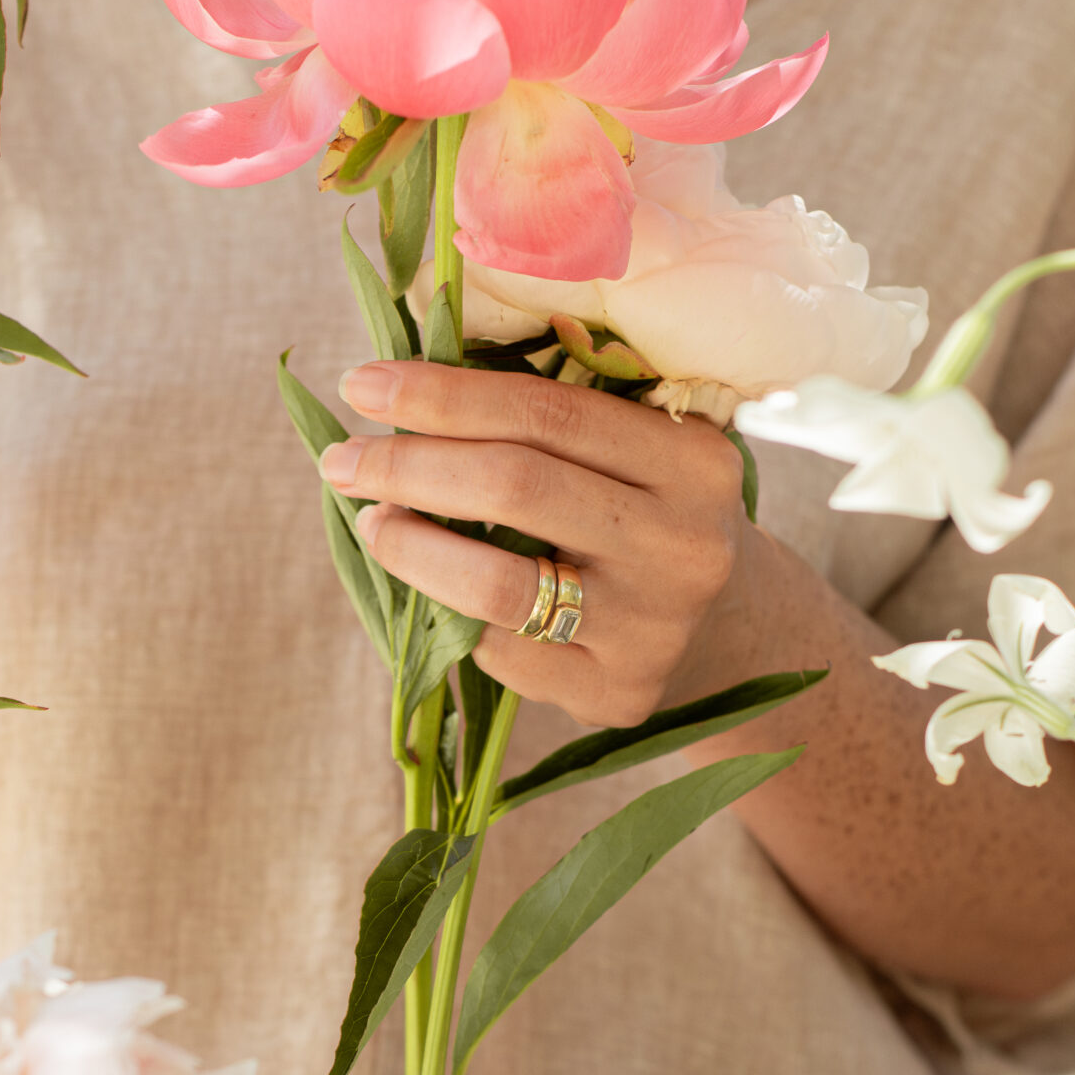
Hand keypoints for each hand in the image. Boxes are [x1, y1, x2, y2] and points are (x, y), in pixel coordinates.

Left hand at [322, 361, 749, 725]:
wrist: (733, 630)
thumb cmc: (652, 516)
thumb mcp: (642, 455)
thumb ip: (555, 423)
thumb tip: (407, 385)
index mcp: (692, 460)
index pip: (547, 411)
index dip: (444, 395)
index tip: (363, 383)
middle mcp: (681, 544)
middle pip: (514, 486)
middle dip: (408, 465)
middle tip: (341, 458)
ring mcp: (651, 627)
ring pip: (495, 583)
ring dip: (410, 547)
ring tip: (370, 521)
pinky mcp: (615, 691)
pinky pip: (501, 650)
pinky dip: (450, 613)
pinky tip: (429, 590)